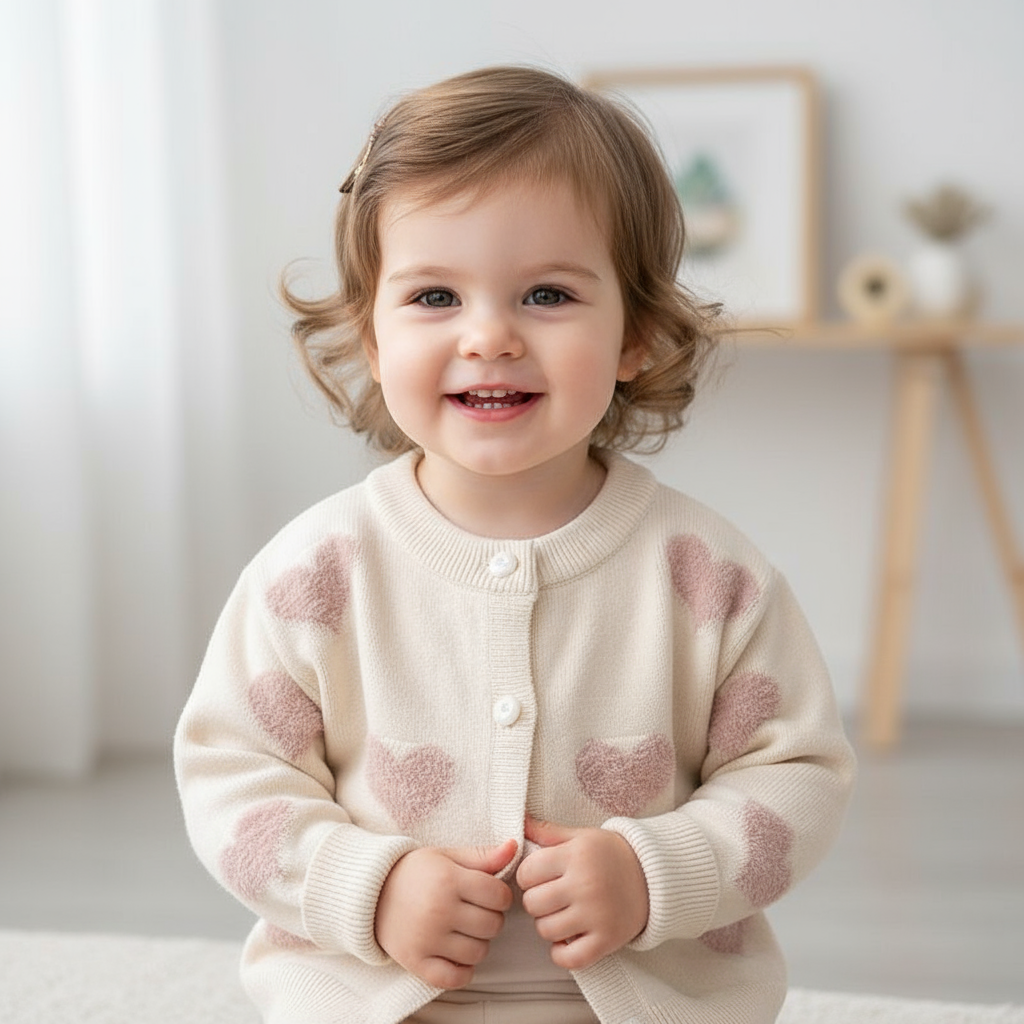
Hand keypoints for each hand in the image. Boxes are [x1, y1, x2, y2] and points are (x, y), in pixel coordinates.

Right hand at [375, 839, 515, 989]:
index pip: (499, 895)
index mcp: (449, 880)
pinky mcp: (416, 961)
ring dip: (478, 943)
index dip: (501, 895)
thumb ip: (482, 856)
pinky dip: (462, 971)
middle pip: (492, 925)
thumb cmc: (414, 871)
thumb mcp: (447, 856)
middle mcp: (439, 910)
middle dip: (491, 918)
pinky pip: (454, 977)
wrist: (369, 892)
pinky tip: (457, 955)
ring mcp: (427, 938)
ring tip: (464, 930)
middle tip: (476, 911)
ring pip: (478, 952)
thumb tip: (514, 846)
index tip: (490, 894)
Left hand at [516, 815, 648, 970]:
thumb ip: (548, 831)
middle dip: (536, 901)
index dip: (528, 876)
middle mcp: (585, 885)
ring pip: (546, 931)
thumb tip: (519, 823)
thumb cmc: (611, 854)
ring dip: (548, 925)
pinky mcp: (608, 940)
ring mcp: (597, 915)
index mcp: (576, 856)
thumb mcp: (581, 836)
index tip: (540, 876)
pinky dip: (561, 954)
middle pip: (533, 903)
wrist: (654, 876)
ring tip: (561, 914)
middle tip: (551, 896)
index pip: (527, 872)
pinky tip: (568, 939)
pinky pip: (569, 959)